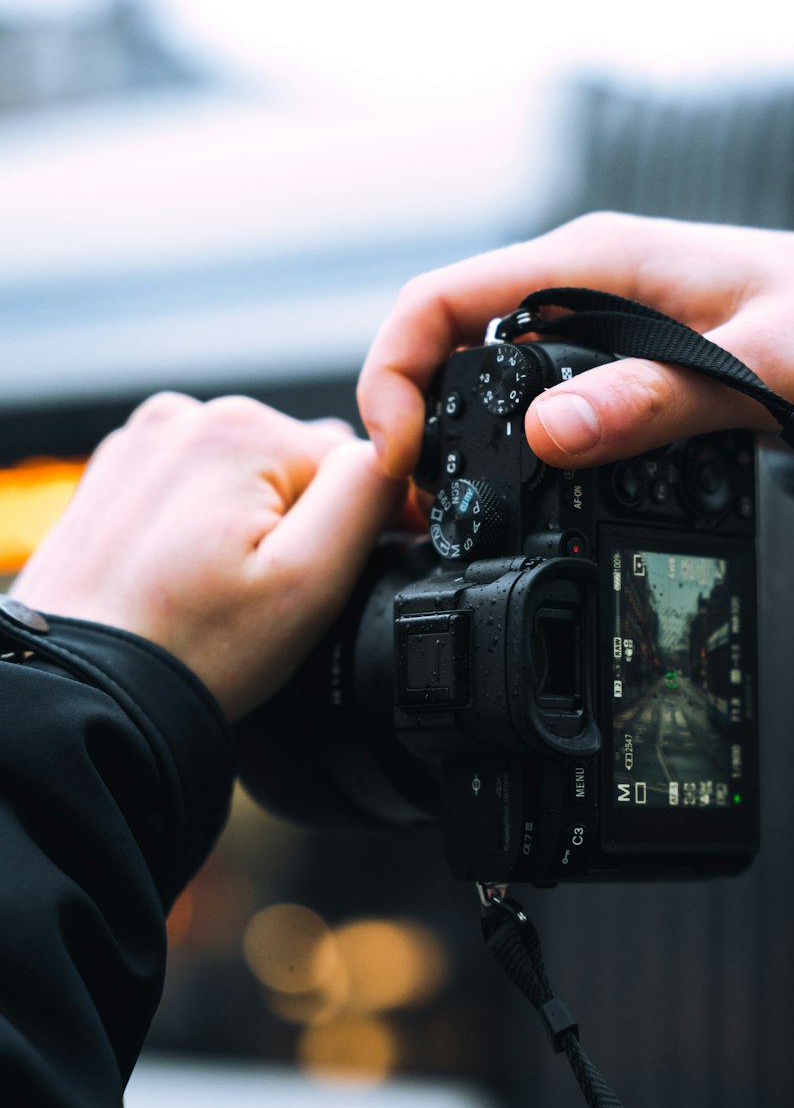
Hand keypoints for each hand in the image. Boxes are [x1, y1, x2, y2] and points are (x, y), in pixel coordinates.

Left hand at [11, 394, 404, 719]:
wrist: (84, 689)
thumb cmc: (190, 648)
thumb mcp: (311, 579)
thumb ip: (368, 495)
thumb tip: (395, 451)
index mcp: (241, 428)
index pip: (351, 463)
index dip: (357, 529)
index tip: (323, 585)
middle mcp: (185, 418)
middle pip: (295, 468)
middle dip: (295, 528)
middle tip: (261, 598)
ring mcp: (141, 446)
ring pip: (245, 481)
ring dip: (249, 529)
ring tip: (218, 594)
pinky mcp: (114, 478)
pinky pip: (193, 492)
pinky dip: (201, 531)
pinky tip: (185, 580)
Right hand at [358, 214, 793, 477]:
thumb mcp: (756, 367)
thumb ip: (650, 400)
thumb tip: (547, 435)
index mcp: (594, 260)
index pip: (443, 298)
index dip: (394, 370)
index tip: (399, 453)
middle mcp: (584, 284)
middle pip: (451, 340)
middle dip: (413, 416)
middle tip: (418, 506)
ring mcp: (602, 322)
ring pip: (491, 373)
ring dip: (459, 437)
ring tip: (453, 514)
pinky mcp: (625, 361)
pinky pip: (540, 396)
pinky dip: (512, 444)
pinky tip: (523, 491)